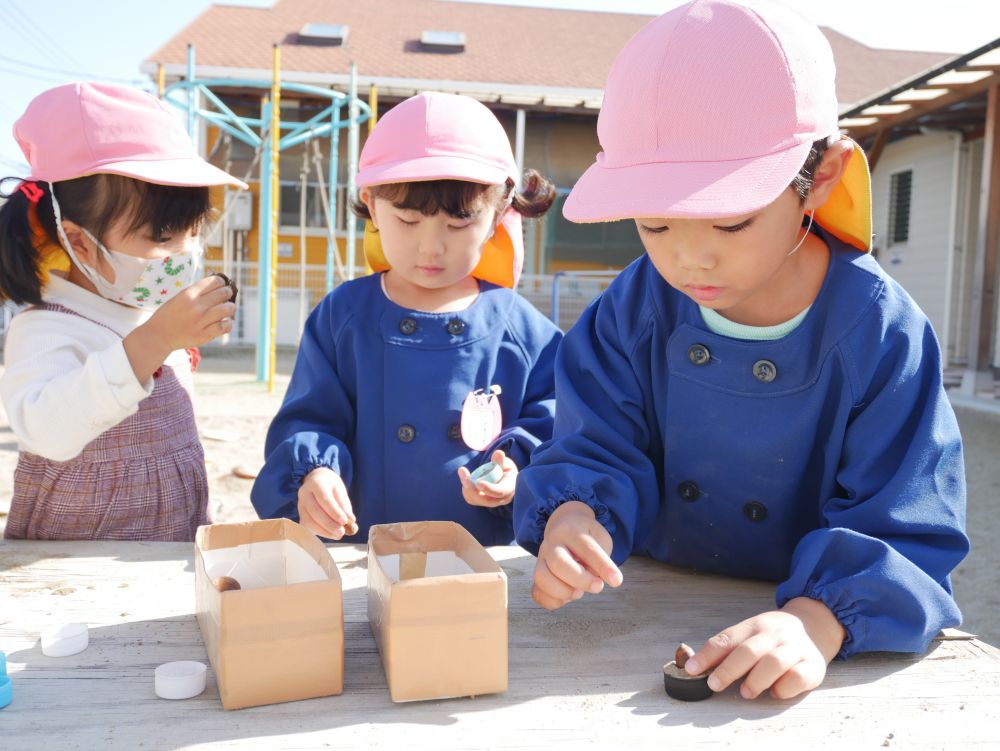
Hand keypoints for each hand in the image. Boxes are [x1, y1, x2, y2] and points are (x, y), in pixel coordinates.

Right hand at [124, 275, 235, 380]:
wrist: (158, 335)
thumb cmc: (169, 314)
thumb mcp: (179, 297)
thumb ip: (196, 291)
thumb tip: (217, 283)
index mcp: (189, 294)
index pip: (215, 281)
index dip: (221, 282)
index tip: (222, 285)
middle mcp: (196, 306)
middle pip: (224, 293)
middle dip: (228, 293)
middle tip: (227, 296)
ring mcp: (201, 321)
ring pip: (228, 309)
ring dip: (231, 307)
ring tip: (228, 309)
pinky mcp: (204, 335)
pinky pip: (225, 326)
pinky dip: (228, 323)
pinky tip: (224, 322)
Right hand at [297, 466, 356, 539]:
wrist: (317, 480)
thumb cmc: (331, 487)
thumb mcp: (340, 491)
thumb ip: (344, 505)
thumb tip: (350, 521)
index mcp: (316, 483)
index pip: (324, 499)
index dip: (334, 512)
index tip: (345, 521)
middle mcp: (305, 493)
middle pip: (315, 511)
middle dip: (329, 524)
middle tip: (341, 532)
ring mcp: (300, 505)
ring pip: (308, 521)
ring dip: (324, 531)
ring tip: (338, 535)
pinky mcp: (300, 515)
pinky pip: (306, 526)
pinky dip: (319, 532)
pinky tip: (330, 534)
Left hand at [457, 449, 516, 506]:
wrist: (502, 478)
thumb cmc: (505, 469)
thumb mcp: (505, 463)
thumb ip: (501, 460)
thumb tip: (498, 453)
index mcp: (509, 489)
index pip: (500, 492)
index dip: (489, 489)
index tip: (479, 483)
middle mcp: (500, 499)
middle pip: (486, 499)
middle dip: (473, 489)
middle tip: (464, 476)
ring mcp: (490, 502)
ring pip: (475, 499)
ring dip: (466, 486)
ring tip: (463, 471)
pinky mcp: (480, 501)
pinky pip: (470, 497)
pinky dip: (465, 487)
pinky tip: (464, 476)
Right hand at [531, 501, 622, 609]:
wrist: (564, 525)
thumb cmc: (586, 536)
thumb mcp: (600, 538)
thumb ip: (600, 559)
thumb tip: (594, 581)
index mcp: (571, 530)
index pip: (587, 549)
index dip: (603, 566)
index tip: (616, 581)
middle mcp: (552, 543)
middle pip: (559, 563)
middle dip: (581, 580)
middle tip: (598, 587)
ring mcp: (541, 558)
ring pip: (542, 578)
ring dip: (564, 591)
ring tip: (579, 592)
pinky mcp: (537, 574)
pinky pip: (537, 593)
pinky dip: (553, 601)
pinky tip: (567, 597)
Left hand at [683, 596, 845, 699]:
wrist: (815, 625)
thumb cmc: (773, 637)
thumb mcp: (750, 633)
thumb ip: (726, 648)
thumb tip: (692, 665)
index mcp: (754, 625)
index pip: (728, 638)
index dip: (708, 654)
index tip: (691, 669)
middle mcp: (774, 634)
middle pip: (749, 650)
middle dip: (728, 669)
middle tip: (714, 685)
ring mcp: (795, 649)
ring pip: (774, 662)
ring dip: (756, 679)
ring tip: (745, 692)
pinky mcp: (813, 666)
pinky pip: (798, 677)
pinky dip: (784, 687)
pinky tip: (774, 692)